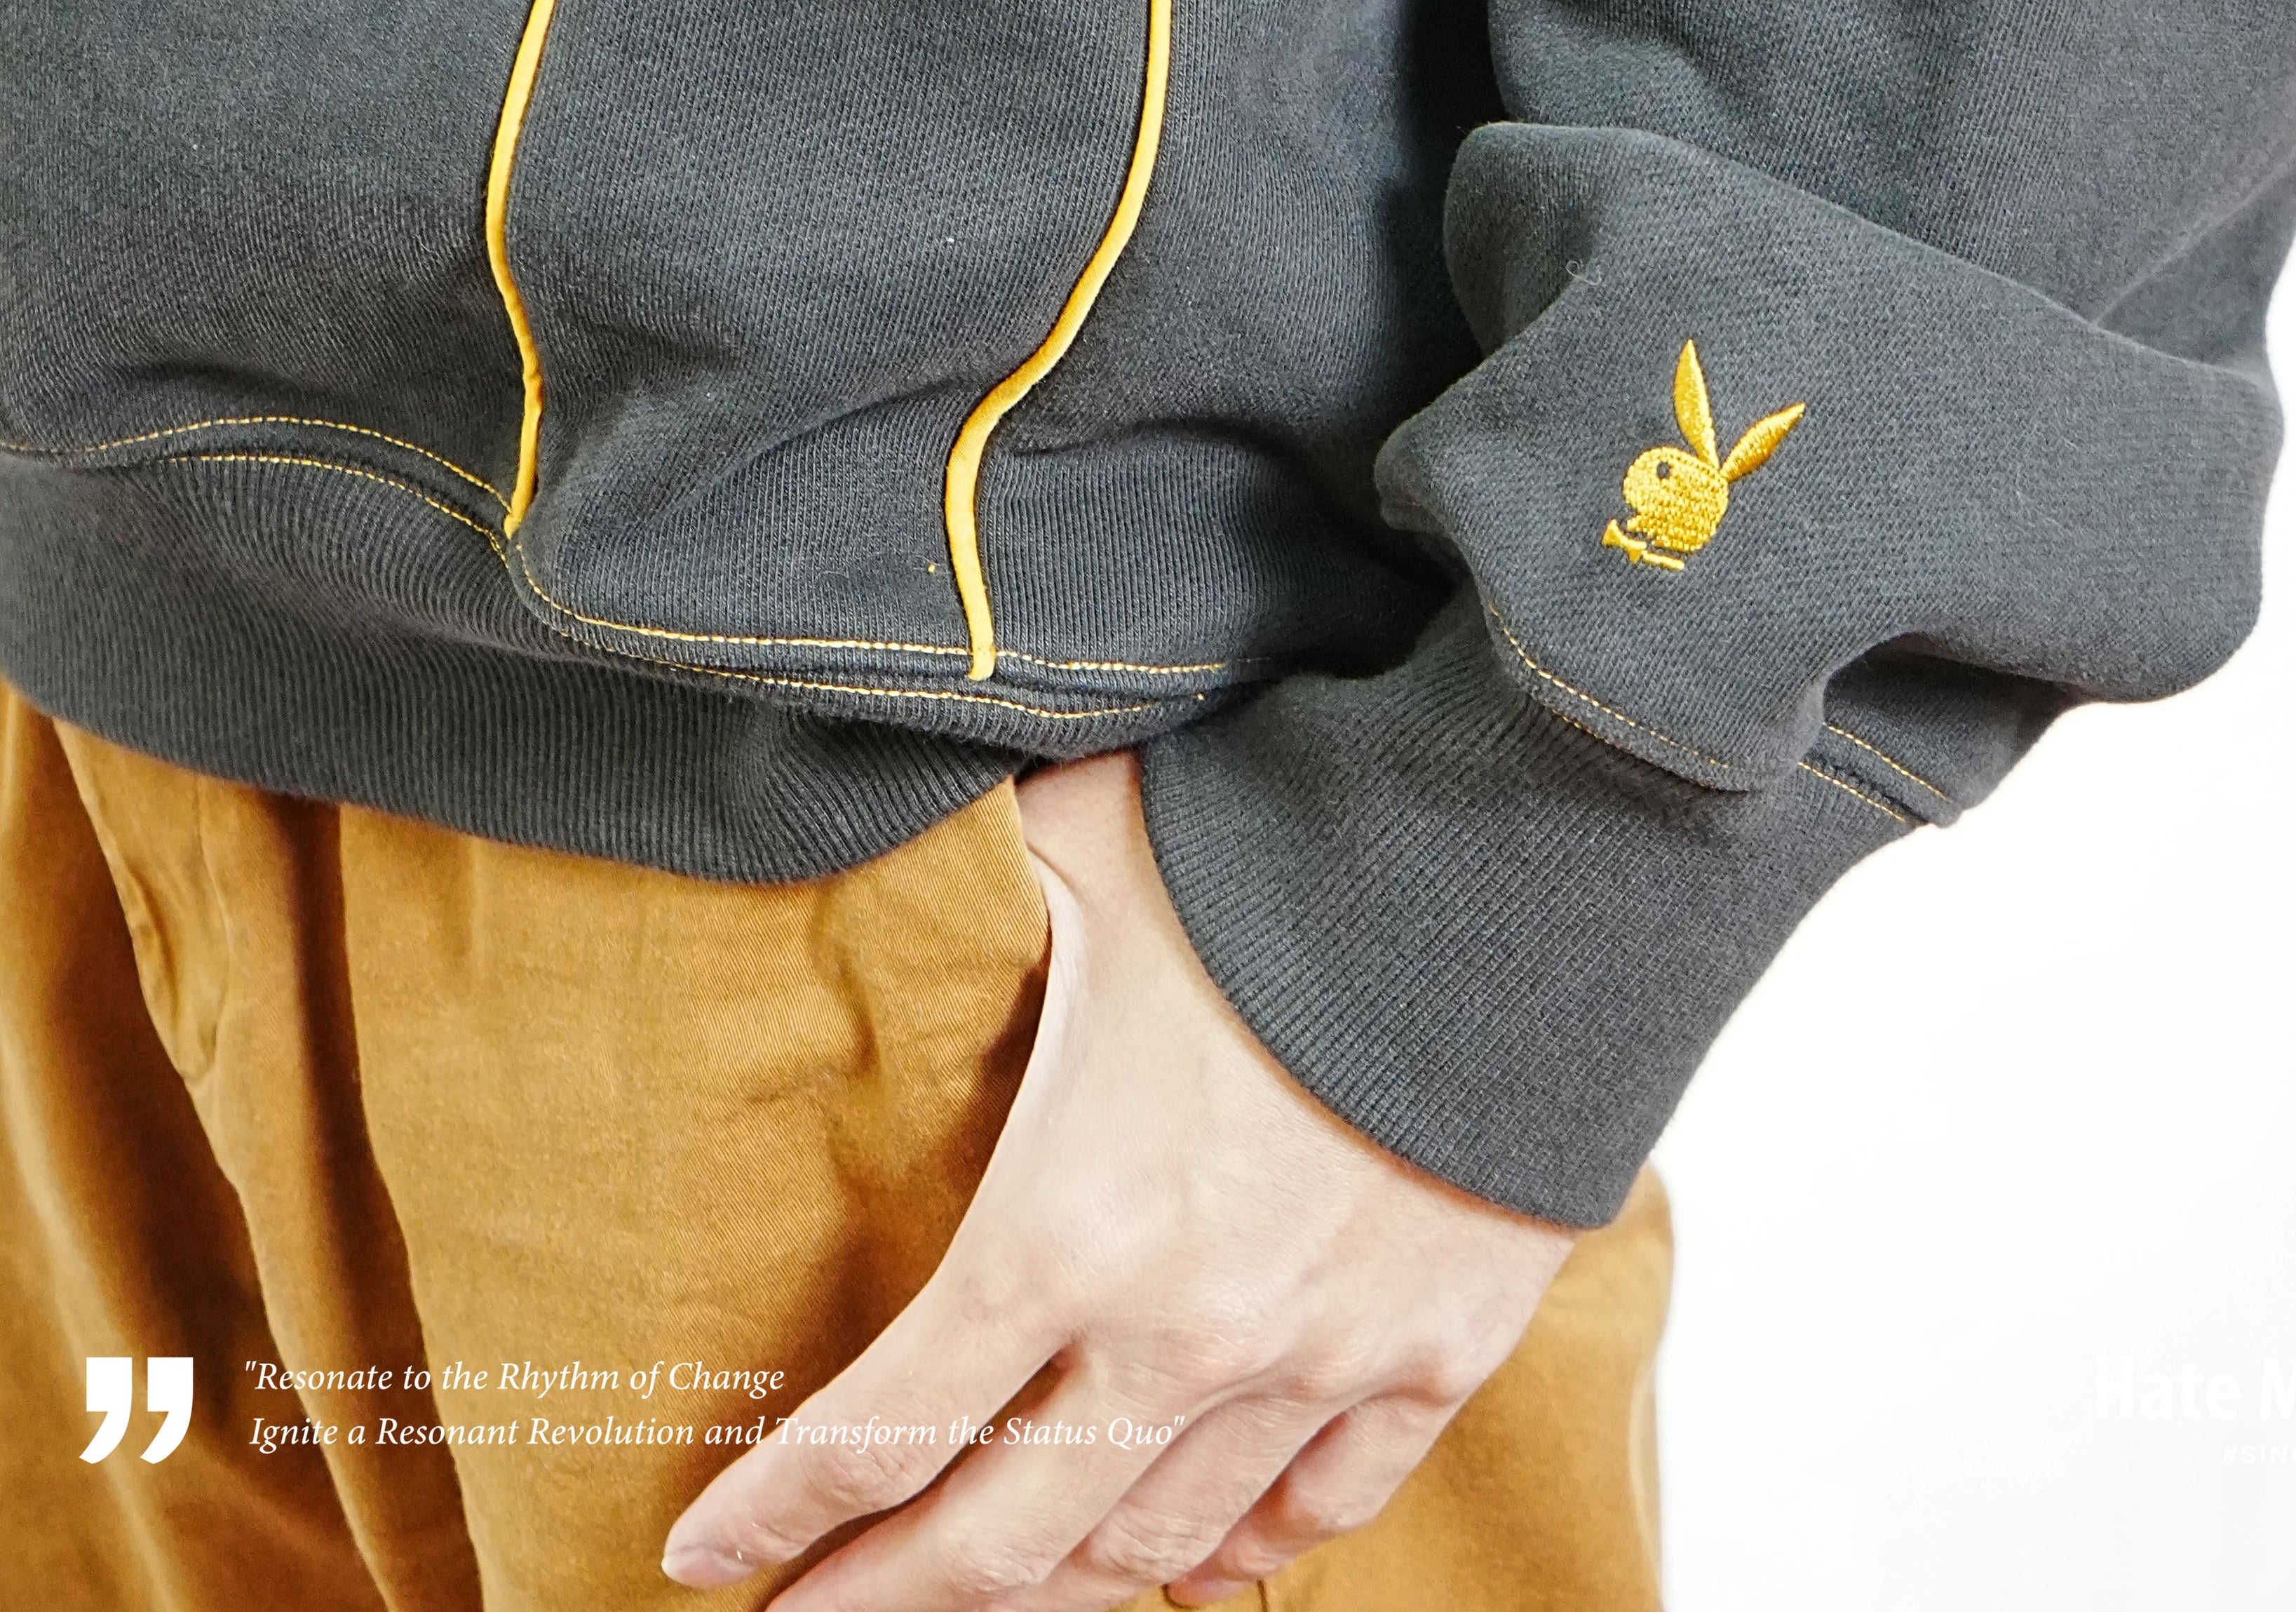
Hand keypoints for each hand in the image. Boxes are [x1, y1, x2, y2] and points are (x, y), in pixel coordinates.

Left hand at [660, 748, 1573, 1608]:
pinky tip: (1203, 1560)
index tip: (708, 1556)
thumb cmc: (1276, 854)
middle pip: (1003, 1542)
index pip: (881, 1427)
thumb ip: (969, 877)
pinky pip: (1324, 1509)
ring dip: (1066, 1584)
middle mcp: (1179, 1336)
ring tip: (998, 1584)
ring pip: (1160, 1549)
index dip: (778, 1509)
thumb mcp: (1080, 846)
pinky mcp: (1437, 1354)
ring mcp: (1319, 1363)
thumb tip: (881, 832)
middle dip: (889, 1595)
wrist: (1515, 878)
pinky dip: (1249, 1551)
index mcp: (1063, 1224)